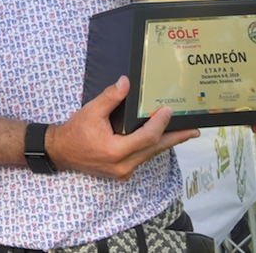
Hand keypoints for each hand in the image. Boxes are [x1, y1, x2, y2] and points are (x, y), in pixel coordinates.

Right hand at [46, 76, 199, 180]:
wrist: (61, 152)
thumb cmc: (75, 131)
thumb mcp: (90, 111)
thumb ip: (110, 98)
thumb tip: (126, 83)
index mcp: (115, 150)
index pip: (147, 137)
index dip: (160, 123)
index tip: (168, 110)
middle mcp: (123, 165)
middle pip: (156, 150)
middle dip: (176, 138)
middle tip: (194, 130)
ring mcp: (123, 172)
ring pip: (150, 155)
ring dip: (166, 143)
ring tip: (182, 134)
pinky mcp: (122, 173)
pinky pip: (142, 159)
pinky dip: (152, 148)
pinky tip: (159, 140)